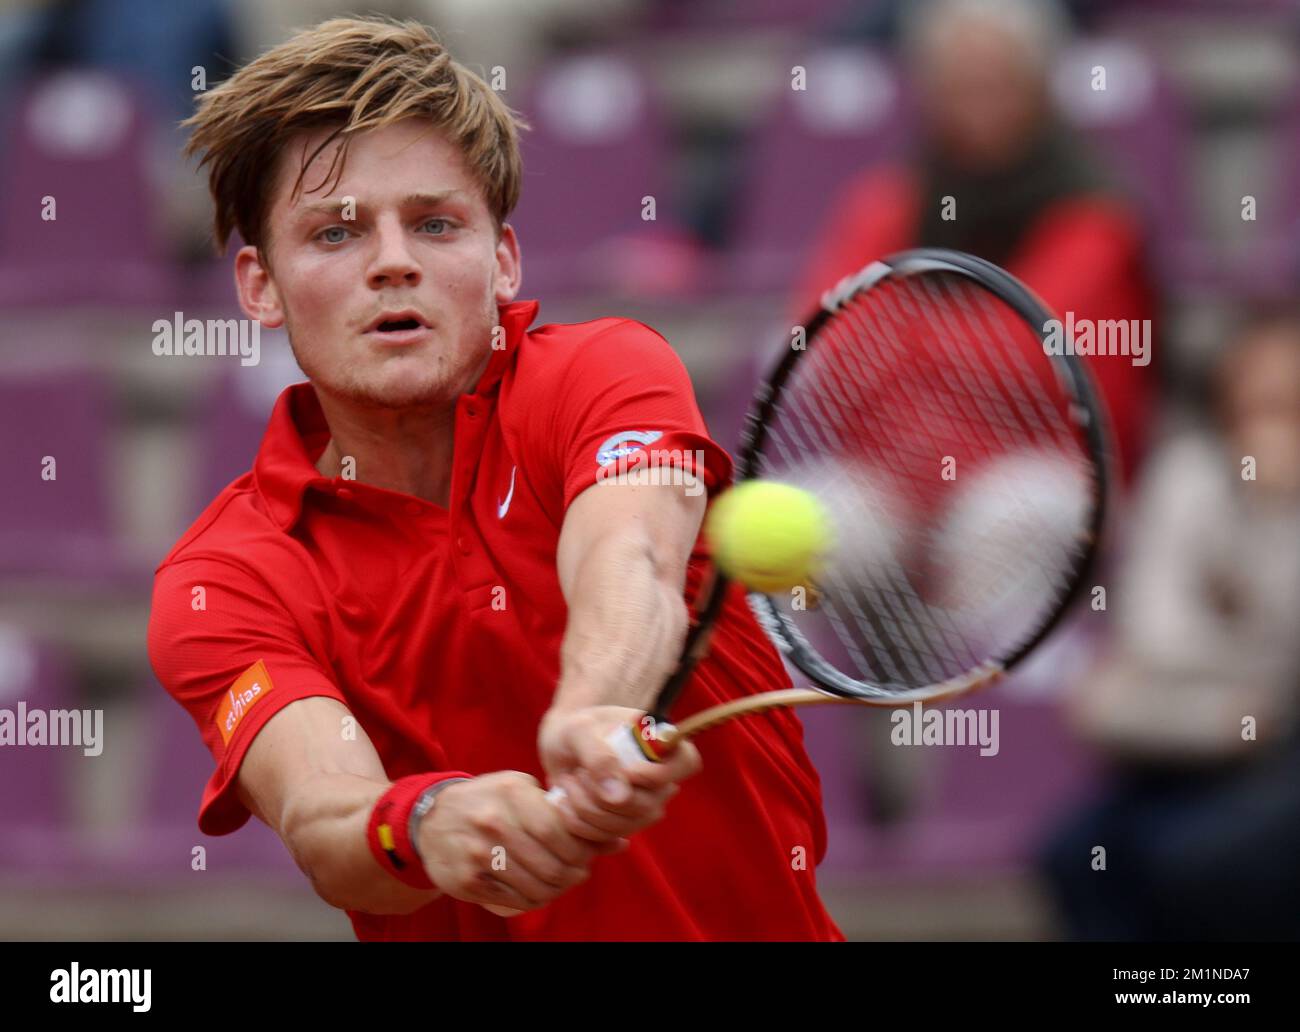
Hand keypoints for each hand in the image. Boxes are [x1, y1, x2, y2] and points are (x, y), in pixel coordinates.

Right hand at [416, 771, 626, 916]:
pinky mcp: (467, 880)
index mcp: (512, 794)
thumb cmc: (490, 801)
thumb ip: (568, 815)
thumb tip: (618, 843)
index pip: (560, 832)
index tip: (586, 854)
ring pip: (536, 888)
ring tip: (559, 882)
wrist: (432, 819)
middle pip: (552, 865)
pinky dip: (532, 900)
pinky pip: (514, 901)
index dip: (581, 851)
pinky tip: (535, 889)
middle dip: (573, 874)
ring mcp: (478, 853)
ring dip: (556, 891)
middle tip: (577, 872)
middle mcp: (493, 822)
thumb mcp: (525, 793)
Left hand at [538, 705, 702, 845]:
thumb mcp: (580, 731)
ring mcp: (644, 808)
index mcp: (662, 745)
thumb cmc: (576, 731)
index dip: (661, 773)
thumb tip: (620, 797)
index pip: (687, 762)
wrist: (561, 749)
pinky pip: (604, 838)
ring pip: (624, 826)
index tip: (627, 770)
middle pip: (648, 806)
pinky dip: (577, 822)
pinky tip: (565, 801)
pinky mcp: (623, 827)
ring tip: (569, 782)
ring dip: (585, 807)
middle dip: (602, 795)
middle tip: (578, 773)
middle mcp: (661, 781)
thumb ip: (600, 757)